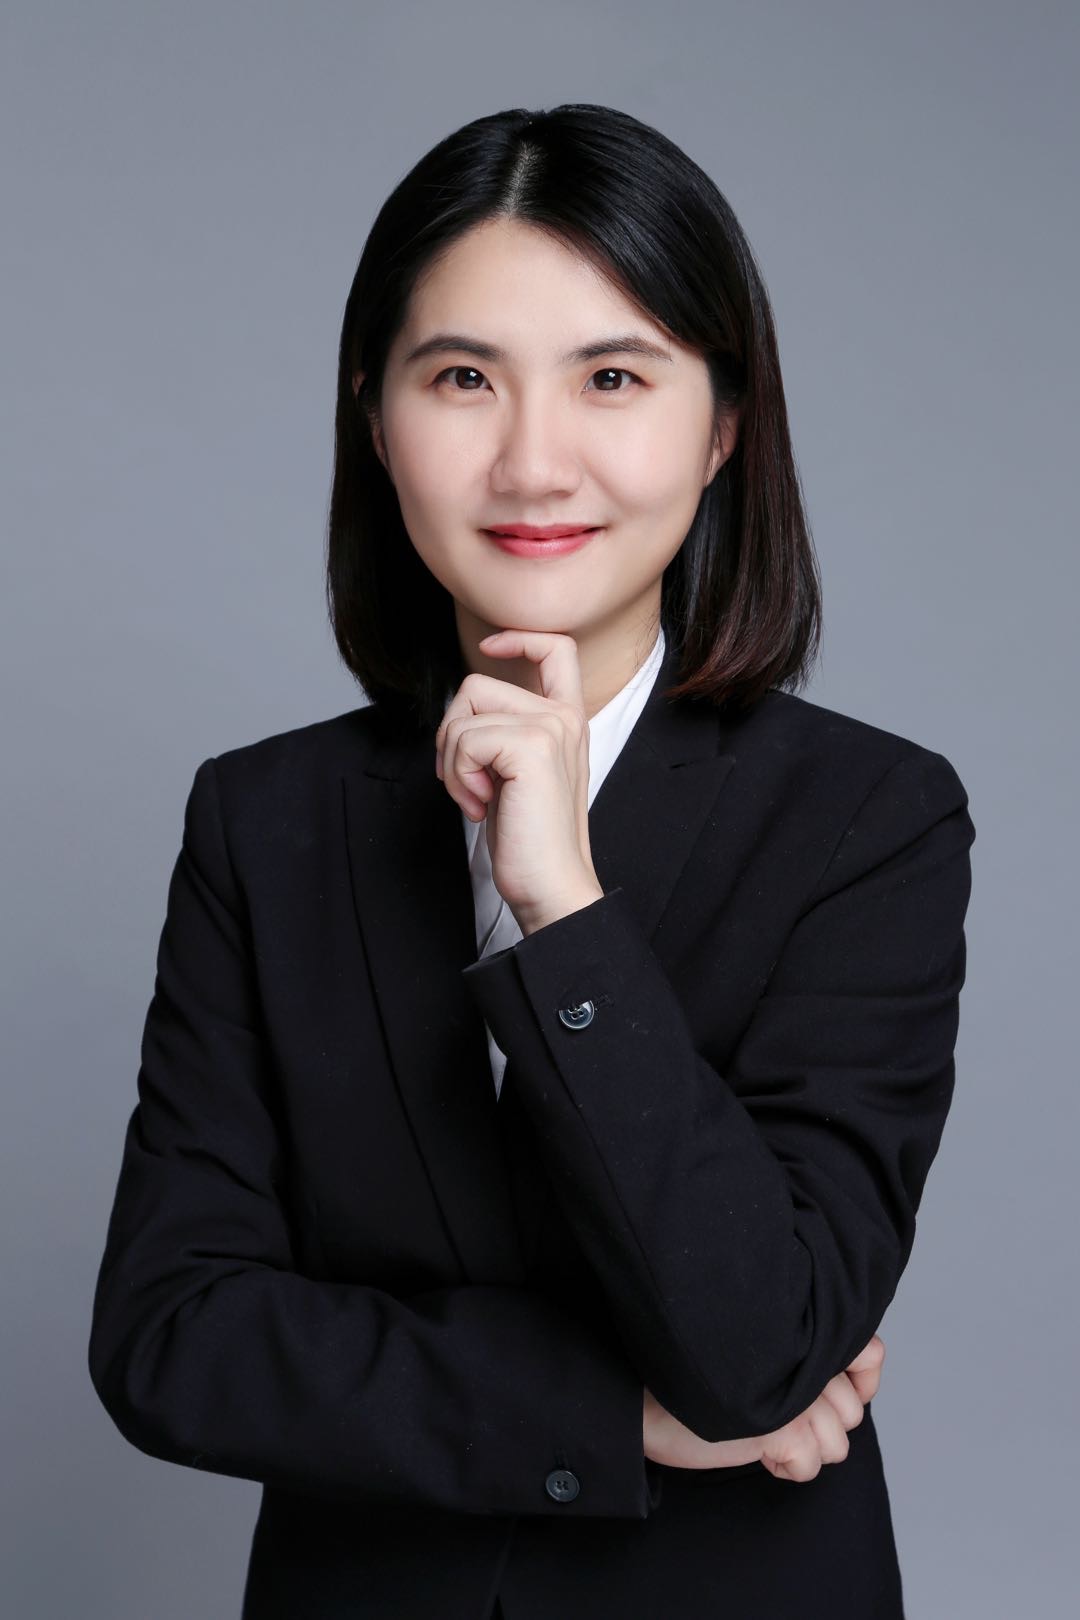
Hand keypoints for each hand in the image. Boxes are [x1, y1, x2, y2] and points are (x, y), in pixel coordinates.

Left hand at [434, 629, 602, 934]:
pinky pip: (464, 739)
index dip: (518, 637)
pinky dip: (458, 776)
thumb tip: (460, 710)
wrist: (550, 885)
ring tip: (478, 798)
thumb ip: (502, 733)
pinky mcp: (532, 746)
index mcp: (566, 720)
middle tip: (469, 782)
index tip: (490, 648)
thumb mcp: (515, 774)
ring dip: (452, 762)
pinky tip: (482, 805)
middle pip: (477, 684)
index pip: (556, 647)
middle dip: (452, 734)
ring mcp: (551, 727)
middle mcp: (564, 716)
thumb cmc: (529, 839)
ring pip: (464, 712)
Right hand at [643, 1334, 885, 1482]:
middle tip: (780, 1411)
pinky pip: (809, 1464)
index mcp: (802, 1332)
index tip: (833, 1387)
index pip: (870, 1354)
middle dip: (823, 1424)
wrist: (647, 1401)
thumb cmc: (704, 1378)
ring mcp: (791, 1391)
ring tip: (765, 1428)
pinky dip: (786, 1465)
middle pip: (853, 1411)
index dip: (860, 1378)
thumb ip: (810, 1359)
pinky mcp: (777, 1425)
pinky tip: (760, 1447)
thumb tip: (856, 1384)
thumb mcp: (766, 1362)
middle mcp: (802, 1356)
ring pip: (836, 1442)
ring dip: (803, 1447)